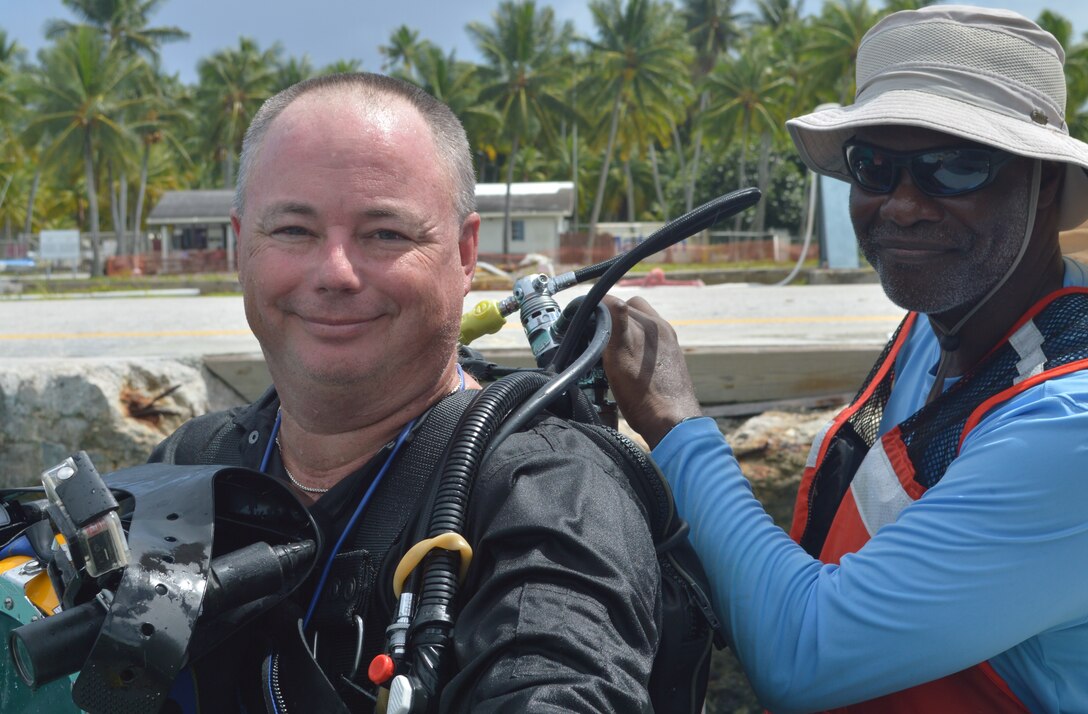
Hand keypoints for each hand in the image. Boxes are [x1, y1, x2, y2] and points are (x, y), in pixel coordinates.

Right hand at [602, 295, 701, 448]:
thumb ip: (615, 323)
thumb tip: (608, 299)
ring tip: (611, 350)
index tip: (584, 322)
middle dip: (611, 317)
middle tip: (597, 335)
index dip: (597, 309)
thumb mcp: (619, 356)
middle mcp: (661, 330)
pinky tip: (628, 363)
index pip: (615, 302)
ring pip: (638, 325)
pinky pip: (648, 341)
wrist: (671, 423)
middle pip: (629, 310)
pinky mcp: (670, 359)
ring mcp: (667, 344)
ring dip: (623, 330)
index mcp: (651, 324)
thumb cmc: (644, 394)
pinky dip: (635, 344)